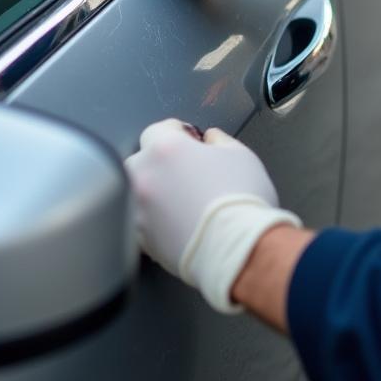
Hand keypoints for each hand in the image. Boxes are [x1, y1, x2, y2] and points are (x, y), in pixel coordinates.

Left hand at [124, 119, 300, 312]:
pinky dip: (154, 220)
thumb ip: (218, 140)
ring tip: (182, 201)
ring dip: (156, 192)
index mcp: (165, 148)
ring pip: (138, 192)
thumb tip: (209, 140)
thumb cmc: (241, 200)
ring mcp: (138, 209)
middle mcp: (144, 175)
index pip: (158, 129)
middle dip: (161, 163)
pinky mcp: (141, 239)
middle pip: (143, 160)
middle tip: (187, 173)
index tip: (190, 142)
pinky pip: (141, 222)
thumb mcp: (239, 154)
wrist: (240, 250)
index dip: (178, 133)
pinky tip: (177, 224)